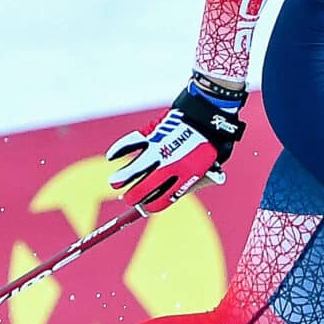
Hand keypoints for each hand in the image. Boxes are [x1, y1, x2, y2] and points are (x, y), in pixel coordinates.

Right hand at [106, 76, 246, 212]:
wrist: (207, 116)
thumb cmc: (211, 143)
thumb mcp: (210, 167)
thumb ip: (196, 181)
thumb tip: (182, 192)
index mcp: (185, 177)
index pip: (163, 199)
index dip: (152, 206)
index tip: (145, 206)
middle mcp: (170, 166)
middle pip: (145, 188)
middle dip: (134, 196)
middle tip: (128, 198)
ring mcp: (159, 149)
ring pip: (135, 168)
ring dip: (122, 177)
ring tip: (114, 182)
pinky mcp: (152, 134)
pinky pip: (131, 143)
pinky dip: (119, 149)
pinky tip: (112, 156)